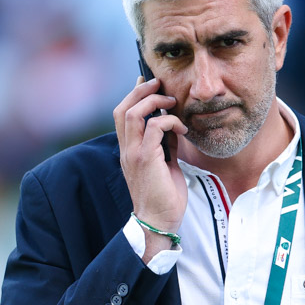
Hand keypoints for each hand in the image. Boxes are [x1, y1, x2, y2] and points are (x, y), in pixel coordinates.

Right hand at [113, 77, 188, 259]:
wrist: (159, 222)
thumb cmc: (164, 197)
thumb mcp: (165, 164)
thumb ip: (165, 143)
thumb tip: (173, 124)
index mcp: (128, 151)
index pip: (122, 115)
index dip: (133, 95)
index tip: (148, 82)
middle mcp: (126, 150)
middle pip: (123, 108)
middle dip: (141, 91)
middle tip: (159, 84)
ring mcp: (133, 154)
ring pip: (133, 113)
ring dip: (153, 101)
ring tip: (171, 101)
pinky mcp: (145, 159)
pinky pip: (154, 127)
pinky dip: (170, 122)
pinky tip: (182, 128)